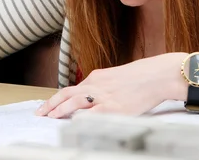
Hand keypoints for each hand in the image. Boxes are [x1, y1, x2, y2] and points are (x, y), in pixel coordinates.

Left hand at [36, 53, 186, 118]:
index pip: (72, 88)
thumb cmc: (143, 75)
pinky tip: (72, 123)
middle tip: (40, 113)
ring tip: (50, 118)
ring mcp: (104, 96)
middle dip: (51, 104)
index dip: (58, 98)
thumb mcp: (117, 76)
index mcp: (98, 76)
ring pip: (74, 102)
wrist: (159, 74)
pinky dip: (80, 118)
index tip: (48, 105)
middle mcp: (97, 85)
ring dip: (59, 110)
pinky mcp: (114, 107)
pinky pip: (92, 114)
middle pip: (67, 94)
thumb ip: (103, 86)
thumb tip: (92, 96)